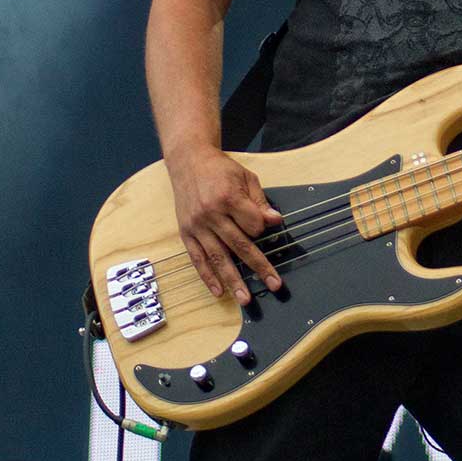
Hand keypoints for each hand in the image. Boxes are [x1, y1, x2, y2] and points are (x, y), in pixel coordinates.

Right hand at [163, 146, 284, 304]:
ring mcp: (197, 226)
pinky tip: (218, 291)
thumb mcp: (245, 177)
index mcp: (228, 198)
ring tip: (244, 298)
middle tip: (273, 284)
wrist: (188, 161)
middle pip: (239, 246)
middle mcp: (211, 214)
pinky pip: (197, 259)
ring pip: (218, 258)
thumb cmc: (220, 169)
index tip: (264, 227)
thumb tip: (276, 221)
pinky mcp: (186, 233)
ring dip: (232, 280)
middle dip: (259, 267)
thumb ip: (260, 202)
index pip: (253, 225)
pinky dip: (207, 276)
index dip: (262, 228)